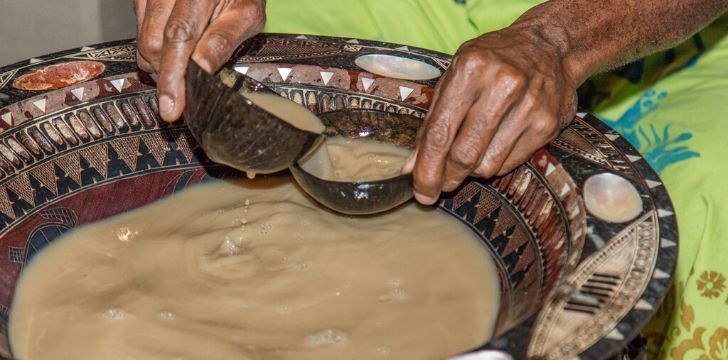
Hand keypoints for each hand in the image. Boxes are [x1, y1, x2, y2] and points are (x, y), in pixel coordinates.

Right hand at [133, 0, 265, 121]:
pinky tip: (173, 49)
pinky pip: (138, 29)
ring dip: (159, 63)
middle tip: (184, 91)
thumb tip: (202, 70)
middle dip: (167, 74)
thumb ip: (224, 40)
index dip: (173, 77)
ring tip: (183, 66)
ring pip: (142, 39)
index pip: (179, 37)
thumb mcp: (246, 14)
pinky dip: (152, 47)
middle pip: (154, 42)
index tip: (172, 108)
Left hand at [402, 25, 577, 204]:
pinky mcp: (547, 125)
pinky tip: (493, 147)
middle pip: (464, 155)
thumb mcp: (455, 76)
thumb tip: (412, 166)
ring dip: (472, 170)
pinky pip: (510, 164)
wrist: (549, 45)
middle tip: (440, 185)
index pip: (440, 132)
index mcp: (470, 69)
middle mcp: (502, 86)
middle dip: (447, 178)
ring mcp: (529, 106)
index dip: (427, 168)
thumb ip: (433, 120)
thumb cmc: (492, 60)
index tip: (420, 190)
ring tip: (470, 155)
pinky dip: (495, 163)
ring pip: (488, 165)